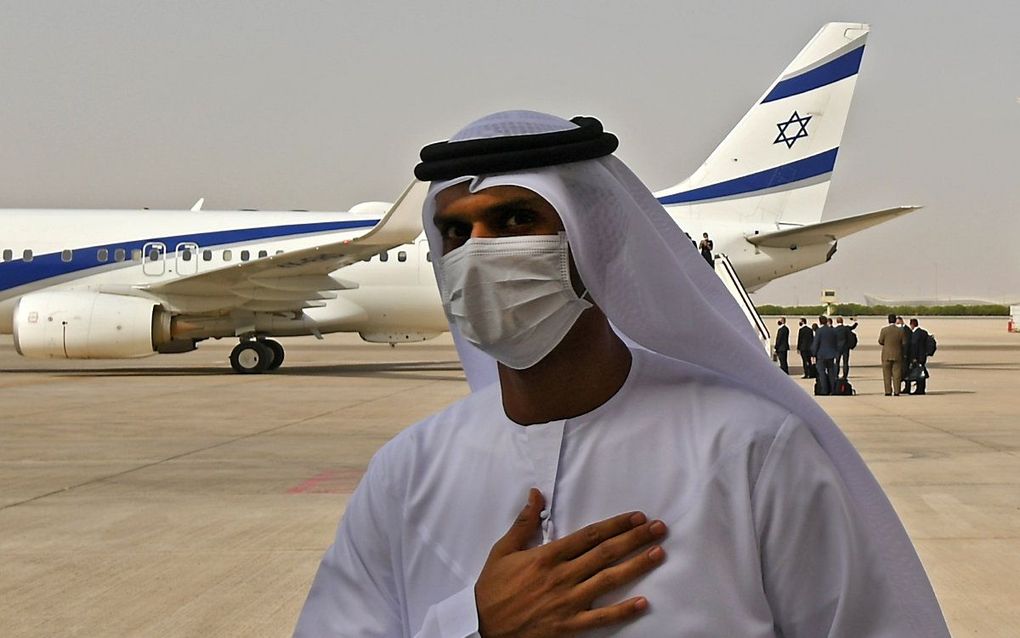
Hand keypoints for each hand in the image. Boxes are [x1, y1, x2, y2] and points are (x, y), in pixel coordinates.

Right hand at [475, 488, 666, 637]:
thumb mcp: (503, 550)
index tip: (637, 517)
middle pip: (606, 553)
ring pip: (608, 580)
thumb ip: (524, 522)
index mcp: (548, 556)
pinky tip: (643, 602)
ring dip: (636, 566)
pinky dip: (623, 611)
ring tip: (658, 554)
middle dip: (635, 539)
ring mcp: (568, 601)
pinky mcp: (568, 625)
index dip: (616, 525)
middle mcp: (562, 576)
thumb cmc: (493, 588)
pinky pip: (601, 618)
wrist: (482, 626)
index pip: (590, 535)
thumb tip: (536, 494)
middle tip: (659, 529)